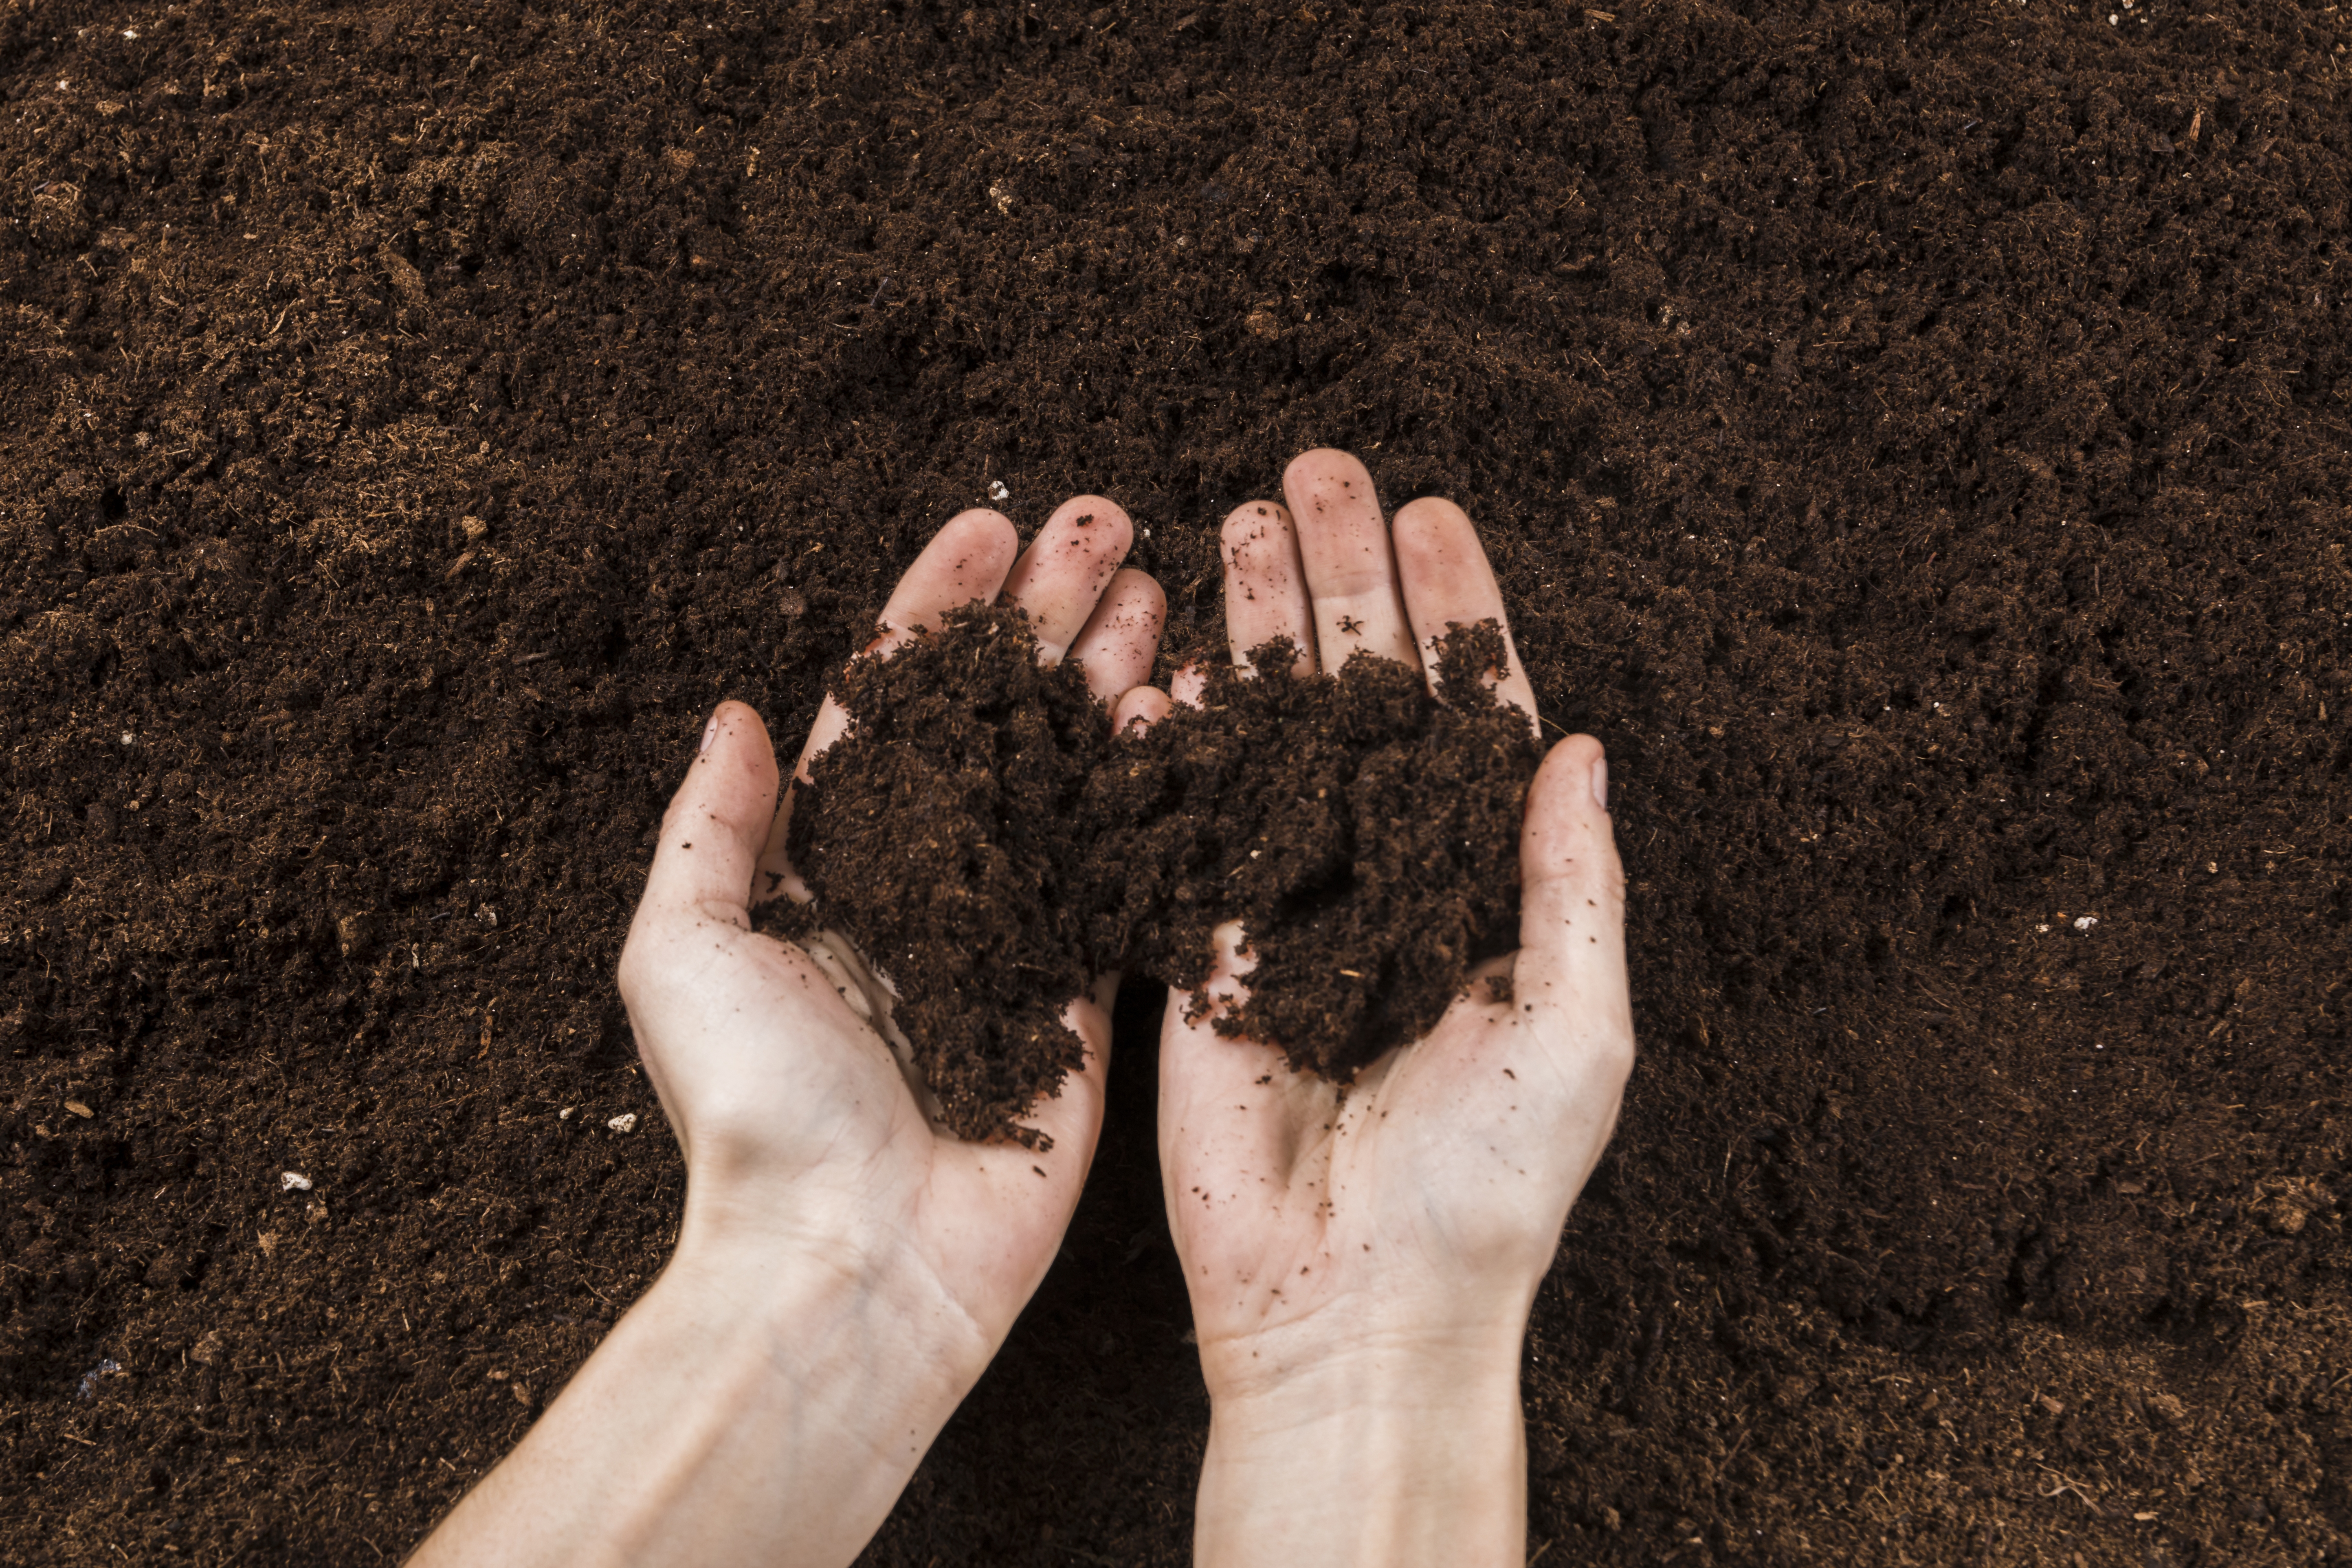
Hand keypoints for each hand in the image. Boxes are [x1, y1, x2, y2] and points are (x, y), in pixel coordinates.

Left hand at [640, 496, 1162, 1316]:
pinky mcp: (1082, 994)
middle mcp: (928, 887)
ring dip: (1111, 670)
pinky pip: (1124, 869)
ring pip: (1071, 771)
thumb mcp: (681, 950)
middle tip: (1106, 525)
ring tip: (1156, 583)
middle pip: (997, 718)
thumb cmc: (758, 1113)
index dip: (939, 612)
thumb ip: (713, 827)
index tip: (987, 528)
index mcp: (829, 868)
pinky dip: (1155, 784)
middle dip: (1048, 615)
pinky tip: (1185, 703)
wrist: (855, 1263)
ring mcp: (1012, 934)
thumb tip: (736, 713)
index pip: (891, 705)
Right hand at [1139, 451, 1632, 1567]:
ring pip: (1268, 732)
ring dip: (1257, 623)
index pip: (1465, 717)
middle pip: (1357, 696)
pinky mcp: (1200, 948)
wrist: (1355, 1306)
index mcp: (1478, 888)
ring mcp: (1285, 904)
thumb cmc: (1490, 1187)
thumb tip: (1581, 742)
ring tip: (1243, 513)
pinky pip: (1186, 818)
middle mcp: (1380, 877)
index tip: (1432, 514)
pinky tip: (1171, 639)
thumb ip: (1571, 881)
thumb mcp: (1578, 1027)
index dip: (1451, 613)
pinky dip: (1176, 730)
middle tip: (1318, 469)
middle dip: (1339, 581)